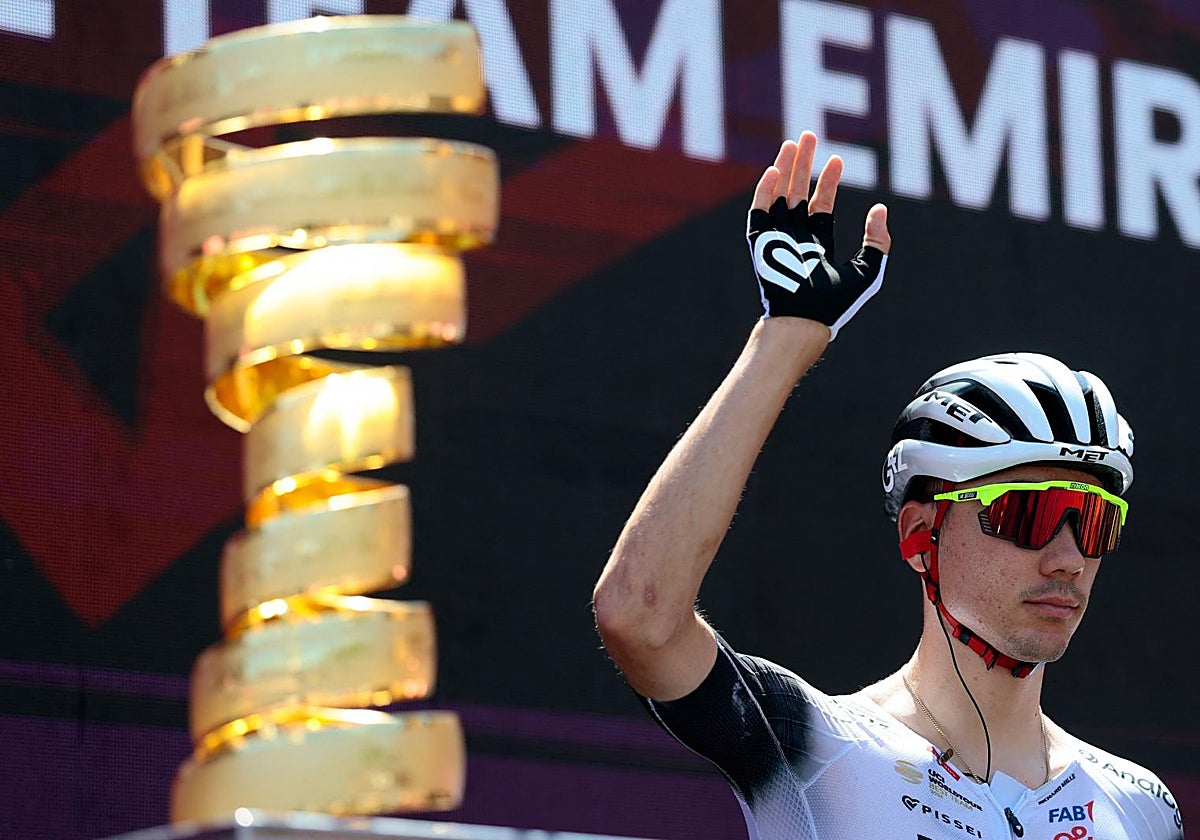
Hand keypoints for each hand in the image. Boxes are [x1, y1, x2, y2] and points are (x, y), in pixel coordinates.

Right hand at [747, 131, 890, 339]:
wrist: (805, 322)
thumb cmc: (836, 305)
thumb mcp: (868, 271)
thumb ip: (877, 241)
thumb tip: (880, 209)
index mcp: (817, 246)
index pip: (820, 206)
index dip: (827, 182)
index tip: (837, 159)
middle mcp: (794, 239)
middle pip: (796, 194)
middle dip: (802, 165)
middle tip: (807, 136)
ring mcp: (776, 240)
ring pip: (778, 196)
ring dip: (784, 169)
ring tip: (792, 143)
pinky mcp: (760, 245)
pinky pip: (759, 213)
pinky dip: (765, 192)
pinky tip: (775, 170)